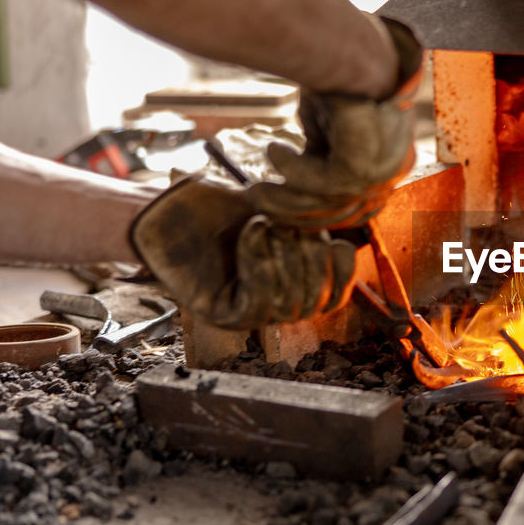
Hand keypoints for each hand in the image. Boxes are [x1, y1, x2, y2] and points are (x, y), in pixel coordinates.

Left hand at [130, 176, 355, 328]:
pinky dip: (260, 262)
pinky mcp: (224, 316)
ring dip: (284, 257)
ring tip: (267, 223)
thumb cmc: (216, 208)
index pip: (335, 297)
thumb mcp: (275, 209)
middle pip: (317, 301)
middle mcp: (274, 305)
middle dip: (310, 257)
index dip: (343, 273)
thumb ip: (313, 221)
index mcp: (292, 283)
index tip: (337, 243)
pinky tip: (252, 232)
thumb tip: (358, 229)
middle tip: (290, 223)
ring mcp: (249, 315)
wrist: (164, 210)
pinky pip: (259, 302)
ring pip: (290, 304)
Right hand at [248, 17, 422, 229]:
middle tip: (258, 199)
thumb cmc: (338, 76)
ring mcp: (387, 165)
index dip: (317, 213)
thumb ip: (325, 152)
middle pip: (345, 209)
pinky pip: (326, 181)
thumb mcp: (330, 124)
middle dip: (294, 212)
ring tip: (258, 187)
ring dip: (287, 197)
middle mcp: (396, 166)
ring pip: (332, 199)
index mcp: (391, 160)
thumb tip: (307, 171)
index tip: (283, 212)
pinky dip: (294, 169)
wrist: (349, 44)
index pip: (359, 205)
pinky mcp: (369, 158)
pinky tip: (275, 151)